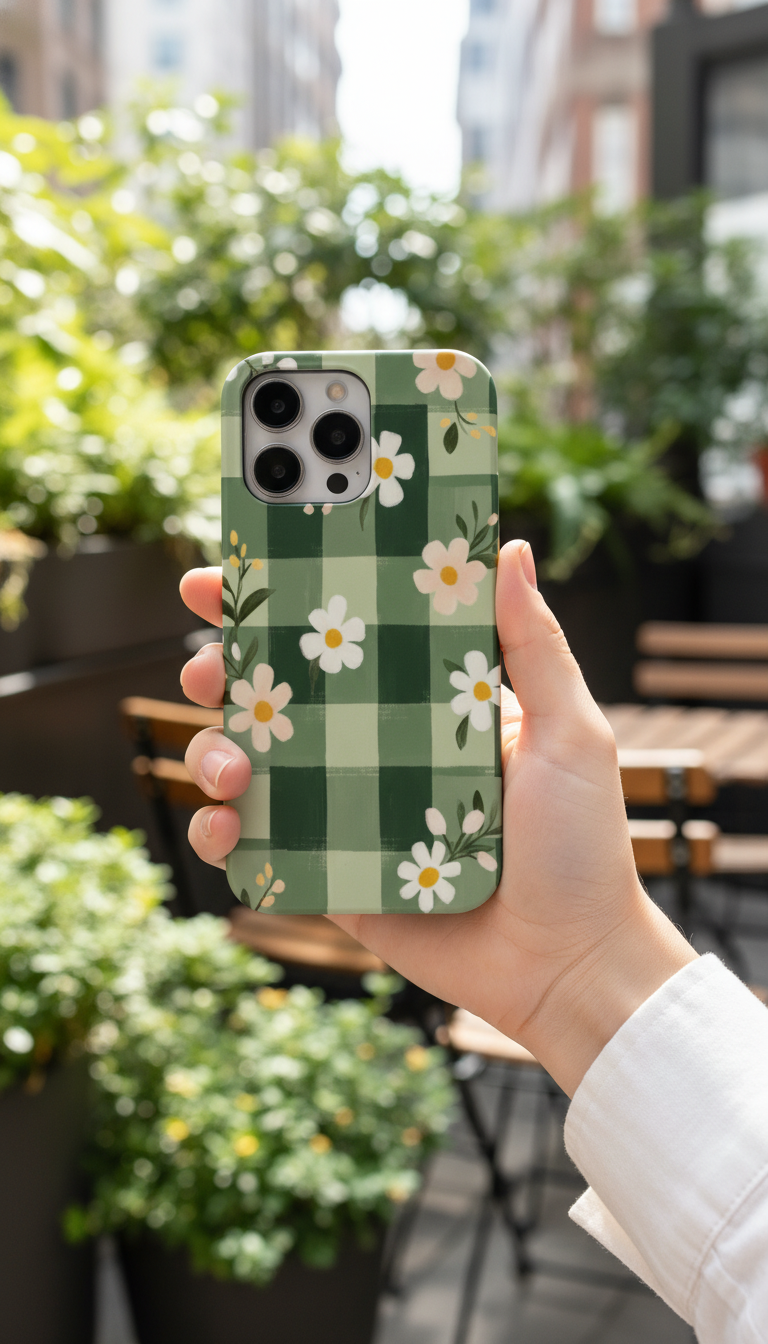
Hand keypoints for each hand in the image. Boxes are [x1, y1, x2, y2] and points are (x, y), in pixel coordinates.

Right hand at [179, 543, 694, 1095]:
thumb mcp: (568, 733)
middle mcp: (375, 748)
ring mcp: (345, 811)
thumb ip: (535, 646)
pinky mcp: (329, 874)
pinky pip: (256, 847)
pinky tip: (227, 826)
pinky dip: (221, 834)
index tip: (223, 574)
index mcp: (424, 702)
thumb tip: (512, 549)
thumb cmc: (579, 845)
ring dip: (213, 752)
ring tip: (233, 767)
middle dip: (222, 668)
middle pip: (275, 693)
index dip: (278, 600)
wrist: (567, 965)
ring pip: (249, 763)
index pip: (343, 635)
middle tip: (208, 665)